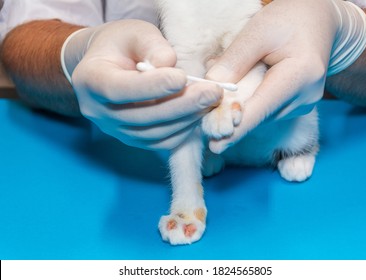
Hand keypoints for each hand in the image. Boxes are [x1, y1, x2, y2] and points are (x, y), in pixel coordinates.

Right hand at [62, 20, 222, 149]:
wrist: (108, 65)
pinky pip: (160, 142)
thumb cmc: (122, 46)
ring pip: (154, 133)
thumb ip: (153, 46)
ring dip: (187, 118)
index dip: (151, 87)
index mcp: (90, 80)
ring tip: (210, 100)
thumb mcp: (135, 33)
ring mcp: (115, 130)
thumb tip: (173, 70)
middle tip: (212, 92)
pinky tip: (198, 112)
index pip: (119, 89)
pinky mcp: (132, 139)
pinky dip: (183, 130)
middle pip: (142, 117)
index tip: (182, 78)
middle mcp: (98, 111)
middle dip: (182, 105)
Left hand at [206, 0, 365, 153]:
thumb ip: (234, 61)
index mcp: (301, 75)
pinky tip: (249, 81)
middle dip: (232, 110)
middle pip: (260, 115)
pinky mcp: (299, 106)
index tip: (216, 146)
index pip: (262, 109)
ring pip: (262, 114)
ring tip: (236, 75)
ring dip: (242, 103)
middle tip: (213, 93)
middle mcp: (306, 97)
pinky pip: (268, 110)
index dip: (237, 129)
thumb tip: (212, 89)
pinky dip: (252, 101)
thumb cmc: (287, 20)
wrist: (317, 21)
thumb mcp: (257, 32)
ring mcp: (305, 104)